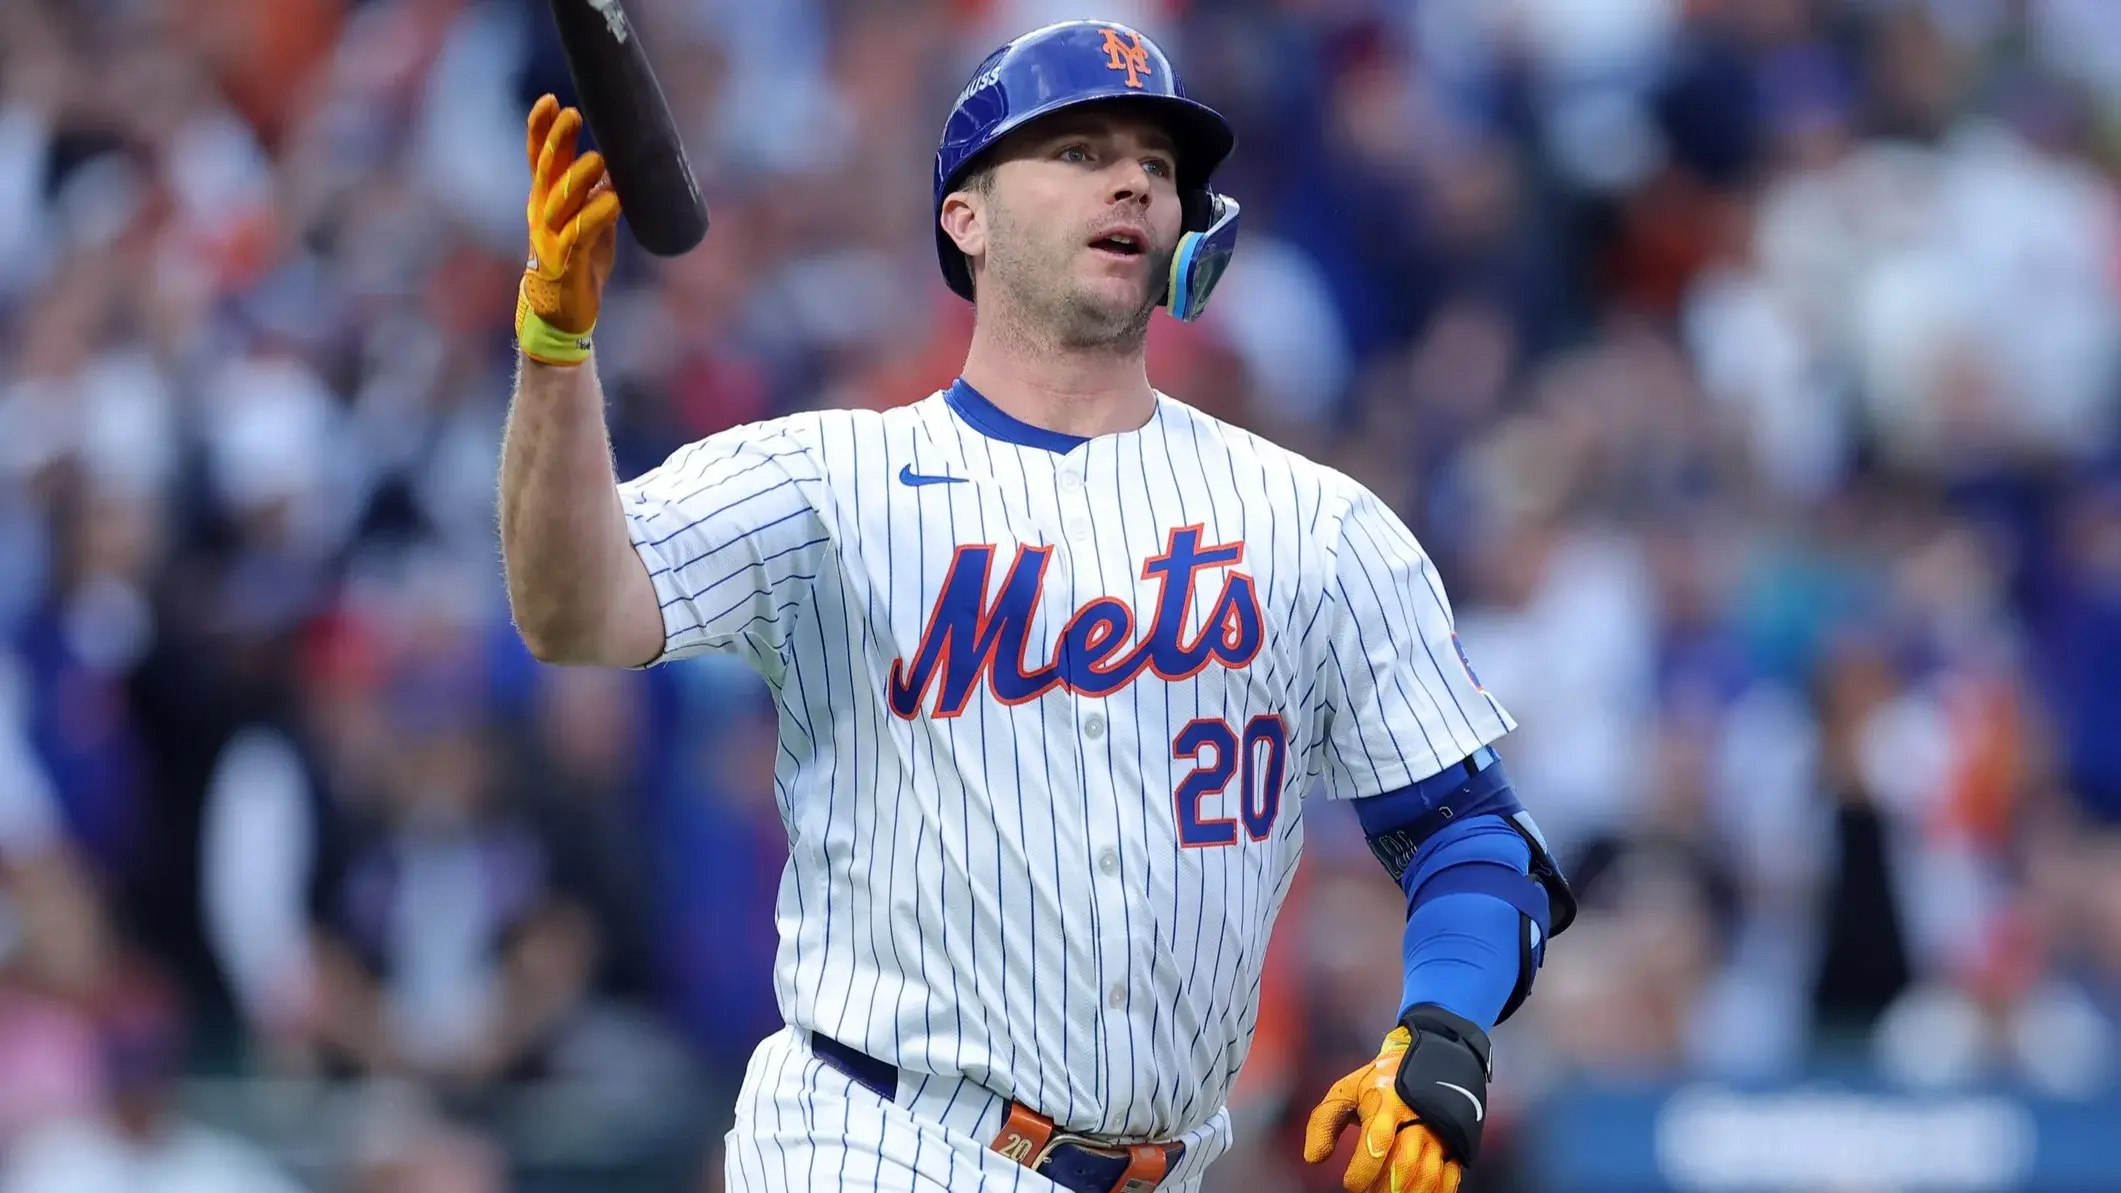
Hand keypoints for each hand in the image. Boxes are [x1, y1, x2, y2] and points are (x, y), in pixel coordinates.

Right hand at [517, 93, 621, 365]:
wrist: (561, 312)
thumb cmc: (578, 261)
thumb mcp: (590, 221)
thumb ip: (598, 193)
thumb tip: (621, 164)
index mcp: (545, 200)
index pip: (539, 158)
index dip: (541, 129)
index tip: (551, 101)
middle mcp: (543, 214)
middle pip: (547, 171)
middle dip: (558, 142)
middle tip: (573, 115)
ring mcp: (551, 238)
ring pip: (562, 202)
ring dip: (579, 178)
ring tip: (599, 159)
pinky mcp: (566, 262)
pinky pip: (581, 234)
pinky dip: (597, 215)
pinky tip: (612, 200)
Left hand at [1302, 1006, 1492, 1192]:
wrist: (1427, 1061)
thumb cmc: (1379, 1082)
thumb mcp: (1346, 1091)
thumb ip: (1324, 1122)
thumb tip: (1313, 1158)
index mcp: (1387, 1101)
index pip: (1377, 1140)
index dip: (1363, 1168)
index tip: (1349, 1185)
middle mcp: (1417, 1116)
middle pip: (1405, 1163)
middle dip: (1383, 1188)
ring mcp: (1439, 1130)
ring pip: (1428, 1173)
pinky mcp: (1453, 1141)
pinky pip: (1449, 1175)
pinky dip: (1435, 1192)